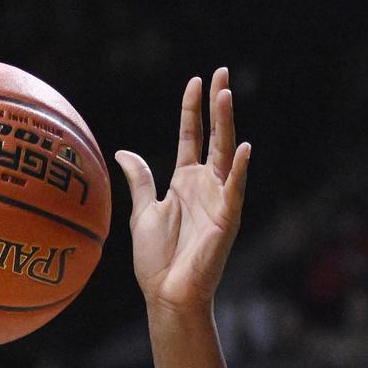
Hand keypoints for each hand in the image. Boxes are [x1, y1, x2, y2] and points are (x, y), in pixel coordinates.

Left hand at [117, 70, 251, 317]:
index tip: (195, 81)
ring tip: (225, 94)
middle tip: (222, 72)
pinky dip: (238, 170)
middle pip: (214, 136)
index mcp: (185, 182)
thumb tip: (125, 152)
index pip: (191, 136)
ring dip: (227, 125)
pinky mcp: (226, 219)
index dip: (193, 109)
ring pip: (224, 154)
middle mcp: (205, 186)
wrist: (167, 295)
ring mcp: (218, 200)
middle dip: (218, 104)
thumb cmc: (157, 260)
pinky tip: (242, 147)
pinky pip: (234, 190)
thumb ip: (139, 180)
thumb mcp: (142, 212)